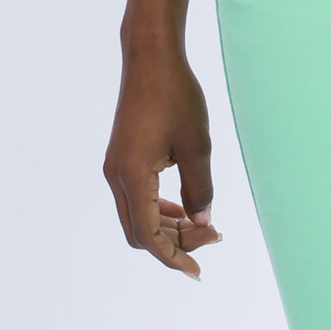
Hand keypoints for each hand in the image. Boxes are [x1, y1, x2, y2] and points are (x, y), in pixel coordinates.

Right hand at [105, 44, 221, 277]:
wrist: (150, 59)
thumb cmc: (176, 96)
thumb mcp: (198, 147)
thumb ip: (201, 190)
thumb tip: (202, 223)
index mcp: (132, 176)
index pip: (148, 235)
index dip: (173, 258)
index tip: (198, 270)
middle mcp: (116, 176)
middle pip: (139, 232)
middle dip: (174, 244)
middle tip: (214, 237)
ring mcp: (116, 168)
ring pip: (137, 217)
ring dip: (168, 228)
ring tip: (205, 226)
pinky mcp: (122, 159)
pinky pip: (137, 199)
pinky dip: (160, 210)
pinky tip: (186, 208)